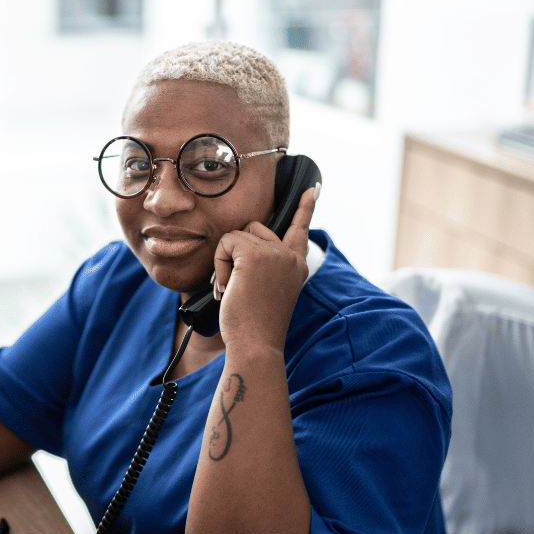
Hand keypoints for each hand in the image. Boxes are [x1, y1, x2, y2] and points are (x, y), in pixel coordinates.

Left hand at [211, 184, 317, 351]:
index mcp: (297, 266)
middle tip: (237, 287)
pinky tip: (229, 287)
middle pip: (255, 228)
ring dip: (227, 261)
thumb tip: (243, 244)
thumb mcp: (267, 290)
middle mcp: (290, 256)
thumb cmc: (254, 325)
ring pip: (237, 235)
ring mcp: (275, 253)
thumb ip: (265, 266)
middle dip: (238, 252)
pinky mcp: (256, 254)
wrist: (256, 344)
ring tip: (234, 290)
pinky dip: (220, 264)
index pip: (300, 230)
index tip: (313, 189)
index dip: (305, 208)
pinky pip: (226, 242)